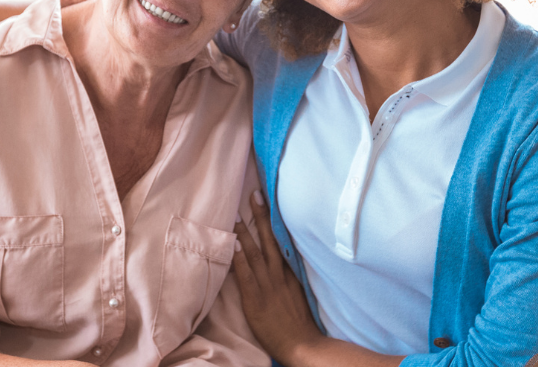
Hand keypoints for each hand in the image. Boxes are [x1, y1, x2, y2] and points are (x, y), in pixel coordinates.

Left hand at [232, 191, 324, 365]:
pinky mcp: (256, 298)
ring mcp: (268, 286)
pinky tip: (234, 243)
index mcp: (290, 273)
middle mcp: (279, 275)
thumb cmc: (300, 323)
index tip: (269, 202)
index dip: (274, 222)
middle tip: (254, 194)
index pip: (282, 241)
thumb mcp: (300, 294)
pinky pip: (246, 274)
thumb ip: (291, 278)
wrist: (303, 345)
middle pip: (270, 240)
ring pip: (256, 253)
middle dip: (261, 216)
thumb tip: (284, 262)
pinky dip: (240, 258)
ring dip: (245, 232)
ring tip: (236, 213)